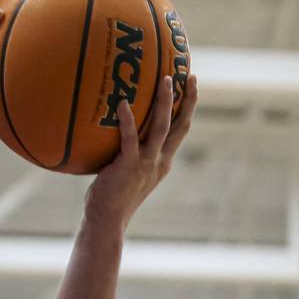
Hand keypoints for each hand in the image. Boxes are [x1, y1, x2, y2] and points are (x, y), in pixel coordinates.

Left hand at [84, 74, 198, 229]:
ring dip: (165, 102)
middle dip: (188, 100)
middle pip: (180, 125)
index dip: (188, 109)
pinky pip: (129, 138)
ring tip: (165, 79)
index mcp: (162, 162)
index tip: (191, 88)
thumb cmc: (111, 198)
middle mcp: (159, 161)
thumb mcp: (127, 174)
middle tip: (190, 76)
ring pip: (162, 127)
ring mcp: (146, 163)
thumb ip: (128, 155)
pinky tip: (122, 104)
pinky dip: (127, 120)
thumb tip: (114, 135)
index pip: (181, 131)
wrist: (107, 221)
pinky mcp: (128, 166)